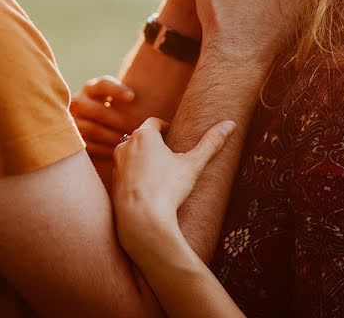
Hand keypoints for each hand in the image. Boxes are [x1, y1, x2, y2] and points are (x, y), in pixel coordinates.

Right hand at [70, 76, 142, 183]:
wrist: (86, 126)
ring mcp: (73, 121)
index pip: (102, 85)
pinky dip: (106, 149)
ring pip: (94, 130)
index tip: (132, 97)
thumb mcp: (114, 101)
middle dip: (122, 122)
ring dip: (115, 137)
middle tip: (139, 129)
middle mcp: (78, 102)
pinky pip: (90, 145)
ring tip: (131, 141)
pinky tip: (119, 151)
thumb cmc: (111, 113)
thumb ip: (127, 100)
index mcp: (90, 88)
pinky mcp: (72, 139)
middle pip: (101, 111)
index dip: (116, 90)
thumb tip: (157, 107)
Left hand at [112, 117, 235, 258]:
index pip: (154, 123)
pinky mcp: (112, 184)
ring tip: (159, 173)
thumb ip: (211, 143)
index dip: (165, 128)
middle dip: (154, 143)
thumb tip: (231, 124)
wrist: (141, 221)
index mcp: (144, 135)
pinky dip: (134, 177)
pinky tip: (148, 189)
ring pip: (131, 156)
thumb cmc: (168, 189)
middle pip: (141, 138)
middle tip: (170, 154)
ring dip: (142, 159)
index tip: (174, 136)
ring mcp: (116, 166)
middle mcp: (125, 146)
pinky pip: (125, 174)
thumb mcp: (193, 164)